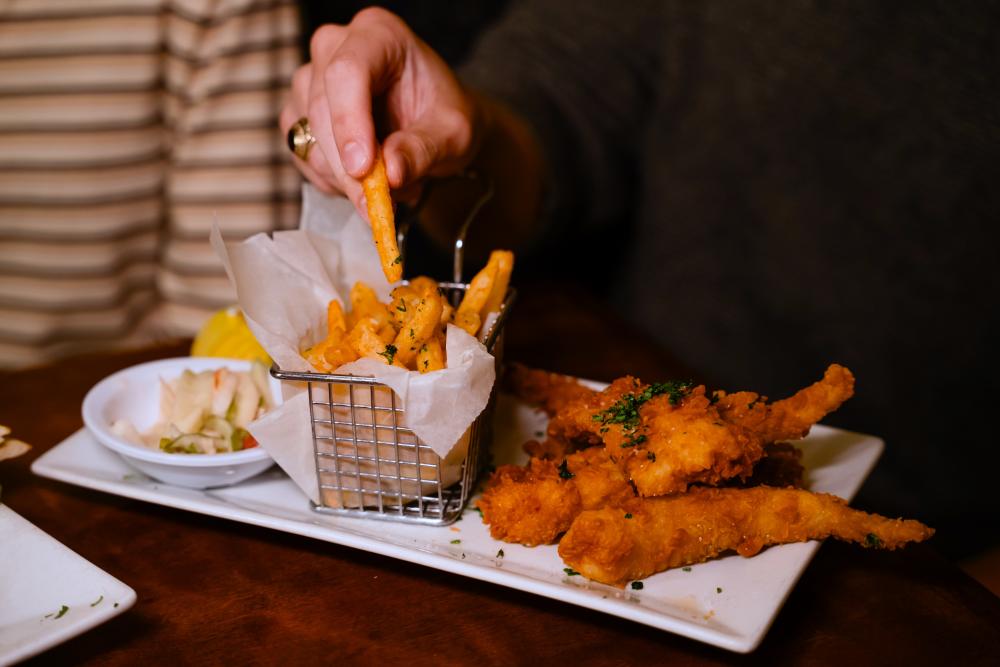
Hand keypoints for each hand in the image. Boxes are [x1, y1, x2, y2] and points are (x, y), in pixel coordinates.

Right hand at [280, 8, 481, 214]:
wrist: (435, 126)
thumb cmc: (445, 117)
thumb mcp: (453, 135)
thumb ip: (423, 150)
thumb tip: (390, 174)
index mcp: (378, 34)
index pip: (347, 71)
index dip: (349, 122)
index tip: (363, 169)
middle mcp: (336, 47)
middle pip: (323, 108)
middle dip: (348, 168)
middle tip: (382, 203)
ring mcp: (310, 79)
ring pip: (308, 137)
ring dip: (346, 179)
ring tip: (392, 185)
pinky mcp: (299, 113)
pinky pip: (303, 156)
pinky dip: (333, 182)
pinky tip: (366, 182)